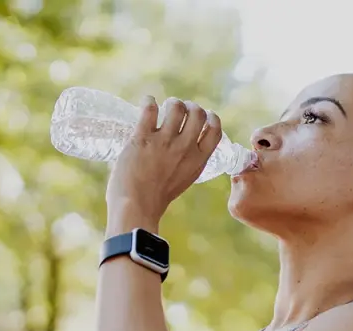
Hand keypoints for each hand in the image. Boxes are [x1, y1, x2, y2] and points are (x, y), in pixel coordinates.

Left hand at [106, 96, 222, 220]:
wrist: (136, 206)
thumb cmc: (157, 198)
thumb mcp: (184, 179)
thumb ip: (189, 161)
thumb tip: (186, 143)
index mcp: (198, 160)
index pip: (215, 130)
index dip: (211, 118)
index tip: (205, 115)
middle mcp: (185, 148)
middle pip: (198, 113)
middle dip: (190, 106)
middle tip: (180, 109)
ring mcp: (164, 141)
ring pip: (176, 107)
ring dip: (171, 103)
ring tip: (164, 107)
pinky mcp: (142, 137)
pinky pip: (150, 109)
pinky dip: (149, 101)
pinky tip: (147, 102)